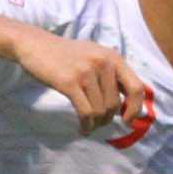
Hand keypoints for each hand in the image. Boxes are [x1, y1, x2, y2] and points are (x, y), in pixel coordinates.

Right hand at [11, 29, 152, 138]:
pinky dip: (86, 125)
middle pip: (115, 104)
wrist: (36, 45)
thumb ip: (112, 74)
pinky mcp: (69, 82)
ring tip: (89, 125)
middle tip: (98, 123)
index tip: (128, 120)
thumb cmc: (66, 54)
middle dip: (107, 119)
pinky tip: (83, 128)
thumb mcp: (94, 55)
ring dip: (96, 123)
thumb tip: (128, 103)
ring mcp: (86, 72)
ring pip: (100, 110)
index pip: (137, 87)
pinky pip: (86, 112)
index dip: (136, 108)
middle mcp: (103, 63)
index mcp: (113, 57)